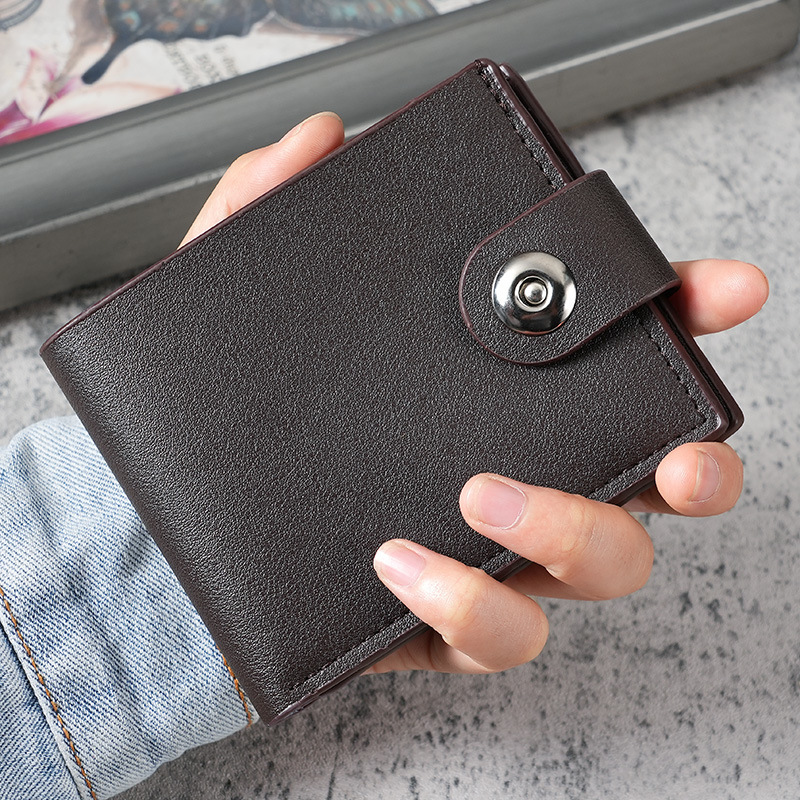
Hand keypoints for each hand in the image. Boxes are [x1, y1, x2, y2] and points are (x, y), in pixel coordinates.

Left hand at [183, 113, 768, 677]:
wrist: (185, 526)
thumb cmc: (236, 410)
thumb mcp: (237, 297)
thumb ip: (266, 207)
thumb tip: (318, 139)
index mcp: (503, 391)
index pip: (619, 352)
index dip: (685, 322)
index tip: (722, 292)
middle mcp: (524, 471)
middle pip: (654, 481)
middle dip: (693, 469)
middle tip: (671, 457)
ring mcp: (494, 552)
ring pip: (602, 566)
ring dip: (569, 530)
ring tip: (480, 492)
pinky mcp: (444, 621)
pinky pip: (499, 635)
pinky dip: (469, 605)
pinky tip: (402, 560)